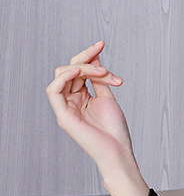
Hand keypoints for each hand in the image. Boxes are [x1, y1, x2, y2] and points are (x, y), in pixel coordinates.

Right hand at [46, 39, 133, 169]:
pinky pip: (53, 90)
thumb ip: (99, 77)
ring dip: (82, 68)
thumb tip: (95, 56)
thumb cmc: (115, 130)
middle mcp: (70, 100)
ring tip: (102, 74)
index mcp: (80, 96)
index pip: (78, 68)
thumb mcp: (107, 96)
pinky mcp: (62, 116)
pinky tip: (79, 72)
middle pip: (69, 68)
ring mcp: (65, 108)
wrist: (118, 151)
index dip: (88, 55)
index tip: (101, 44)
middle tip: (106, 69)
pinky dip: (64, 77)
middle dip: (87, 61)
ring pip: (62, 74)